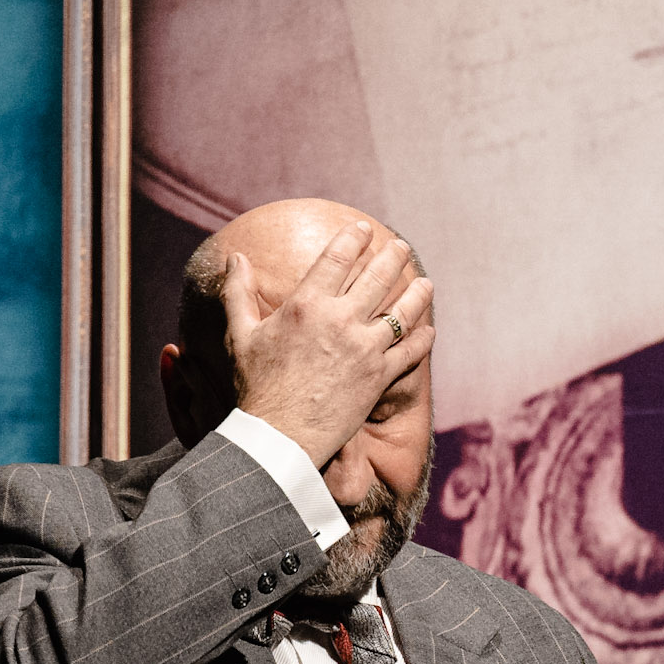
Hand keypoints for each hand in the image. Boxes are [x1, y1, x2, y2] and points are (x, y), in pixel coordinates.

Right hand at [224, 220, 435, 466]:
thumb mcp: (238, 334)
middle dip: (393, 258)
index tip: (364, 229)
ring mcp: (365, 348)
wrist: (280, 434)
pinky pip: (410, 351)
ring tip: (425, 284)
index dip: (353, 239)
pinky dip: (422, 339)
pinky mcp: (380, 376)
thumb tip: (235, 257)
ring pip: (402, 312)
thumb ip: (237, 292)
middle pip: (377, 278)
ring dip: (417, 294)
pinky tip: (429, 330)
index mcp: (306, 304)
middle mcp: (340, 320)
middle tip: (402, 248)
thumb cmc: (256, 385)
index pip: (337, 258)